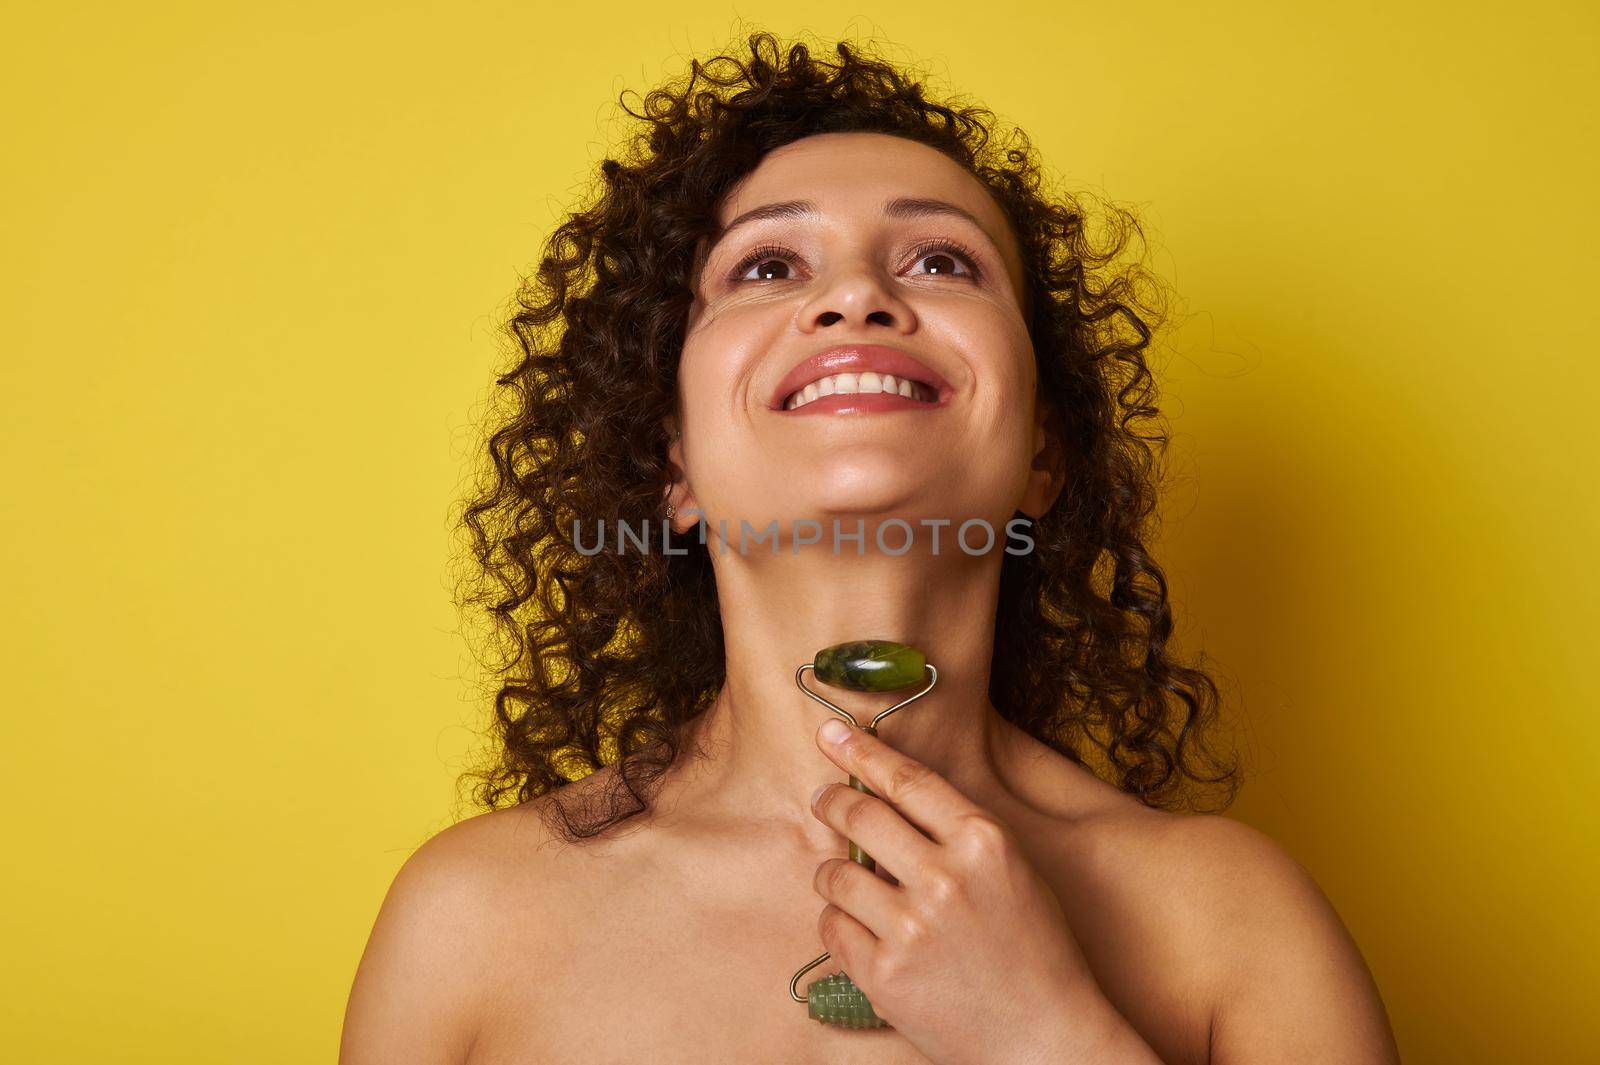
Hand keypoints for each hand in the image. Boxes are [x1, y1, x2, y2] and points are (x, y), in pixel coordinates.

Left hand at [807, 720, 1150, 1064]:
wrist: (1044, 1039)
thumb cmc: (1033, 951)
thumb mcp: (1012, 872)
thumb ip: (957, 832)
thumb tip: (887, 791)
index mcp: (985, 844)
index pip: (908, 780)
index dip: (862, 751)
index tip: (831, 732)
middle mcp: (946, 879)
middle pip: (861, 814)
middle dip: (832, 799)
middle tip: (823, 798)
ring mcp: (911, 929)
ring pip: (834, 873)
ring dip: (832, 872)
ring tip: (849, 883)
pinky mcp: (884, 975)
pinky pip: (831, 927)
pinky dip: (838, 923)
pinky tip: (862, 931)